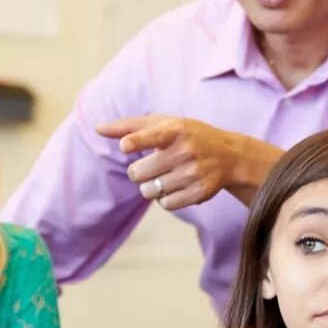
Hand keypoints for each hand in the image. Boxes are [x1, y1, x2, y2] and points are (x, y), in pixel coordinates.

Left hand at [96, 115, 279, 210]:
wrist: (229, 156)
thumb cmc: (188, 135)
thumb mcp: (164, 123)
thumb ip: (129, 126)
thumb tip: (97, 128)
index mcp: (176, 129)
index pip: (152, 136)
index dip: (136, 141)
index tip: (125, 146)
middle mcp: (186, 151)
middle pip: (139, 173)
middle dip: (138, 172)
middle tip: (150, 165)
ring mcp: (194, 173)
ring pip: (149, 191)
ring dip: (150, 186)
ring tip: (165, 175)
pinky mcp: (200, 192)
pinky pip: (165, 204)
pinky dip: (164, 198)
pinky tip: (176, 186)